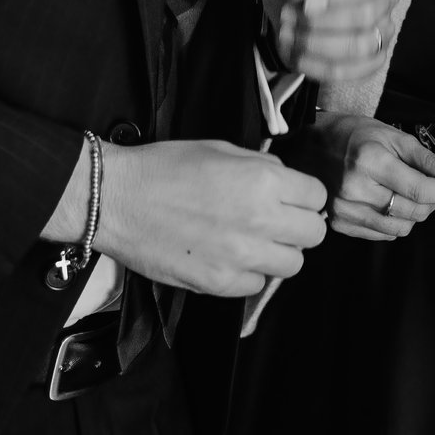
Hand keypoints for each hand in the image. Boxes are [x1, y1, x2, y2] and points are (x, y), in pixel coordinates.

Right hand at [92, 139, 327, 297]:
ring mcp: (240, 256)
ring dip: (278, 252)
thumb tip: (286, 182)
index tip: (292, 197)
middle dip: (299, 225)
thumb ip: (261, 166)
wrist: (116, 199)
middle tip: (277, 220)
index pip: (317, 197)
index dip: (304, 195)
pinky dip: (248, 273)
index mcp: (263, 180)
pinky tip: (228, 257)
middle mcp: (260, 221)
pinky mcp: (218, 283)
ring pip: (292, 265)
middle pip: (313, 235)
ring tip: (253, 241)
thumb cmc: (165, 167)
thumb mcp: (221, 149)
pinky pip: (256, 285)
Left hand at [265, 0, 397, 81]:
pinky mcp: (374, 60)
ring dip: (317, 44)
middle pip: (366, 15)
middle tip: (289, 17)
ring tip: (290, 35)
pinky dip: (320, 67)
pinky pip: (353, 71)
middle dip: (320, 21)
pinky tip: (298, 56)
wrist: (294, 12)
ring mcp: (383, 31)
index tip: (307, 3)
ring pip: (360, 46)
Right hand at [308, 113, 434, 240]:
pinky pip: (383, 234)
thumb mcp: (393, 136)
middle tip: (434, 184)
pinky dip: (396, 221)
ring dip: (416, 213)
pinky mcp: (339, 223)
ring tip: (407, 191)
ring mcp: (345, 210)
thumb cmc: (354, 134)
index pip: (421, 189)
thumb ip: (428, 159)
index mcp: (371, 162)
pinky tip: (389, 201)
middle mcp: (356, 189)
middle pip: (414, 211)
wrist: (308, 145)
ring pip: (402, 227)